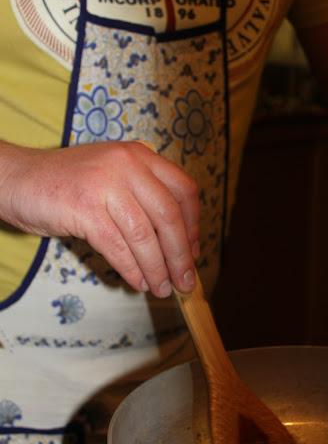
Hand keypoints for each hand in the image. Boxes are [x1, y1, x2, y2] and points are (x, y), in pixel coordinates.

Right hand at [0, 141, 198, 296]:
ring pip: (144, 235)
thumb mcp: (114, 177)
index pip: (184, 190)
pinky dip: (131, 269)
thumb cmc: (69, 184)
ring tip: (161, 288)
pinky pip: (117, 246)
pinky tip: (137, 282)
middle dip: (181, 255)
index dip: (194, 225)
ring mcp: (105, 184)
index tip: (193, 252)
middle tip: (185, 282)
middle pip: (169, 216)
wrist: (18, 178)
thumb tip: (177, 244)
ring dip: (156, 268)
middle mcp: (127, 164)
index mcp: (140, 155)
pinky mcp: (84, 207)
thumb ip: (144, 198)